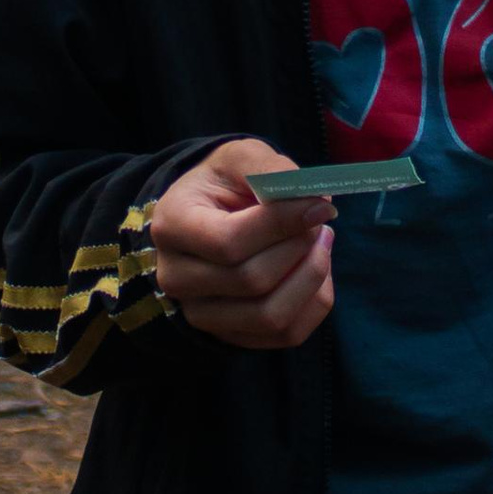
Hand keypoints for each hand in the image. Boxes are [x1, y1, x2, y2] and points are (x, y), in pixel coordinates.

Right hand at [152, 137, 334, 350]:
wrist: (206, 215)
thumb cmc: (225, 184)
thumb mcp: (241, 158)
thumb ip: (272, 171)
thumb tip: (315, 200)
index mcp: (172, 227)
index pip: (229, 243)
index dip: (282, 225)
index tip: (320, 205)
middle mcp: (176, 278)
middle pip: (253, 281)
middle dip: (300, 248)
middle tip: (320, 221)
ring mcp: (200, 314)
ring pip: (271, 316)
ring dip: (312, 278)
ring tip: (320, 243)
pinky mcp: (230, 335)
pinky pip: (286, 335)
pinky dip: (313, 302)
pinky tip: (313, 269)